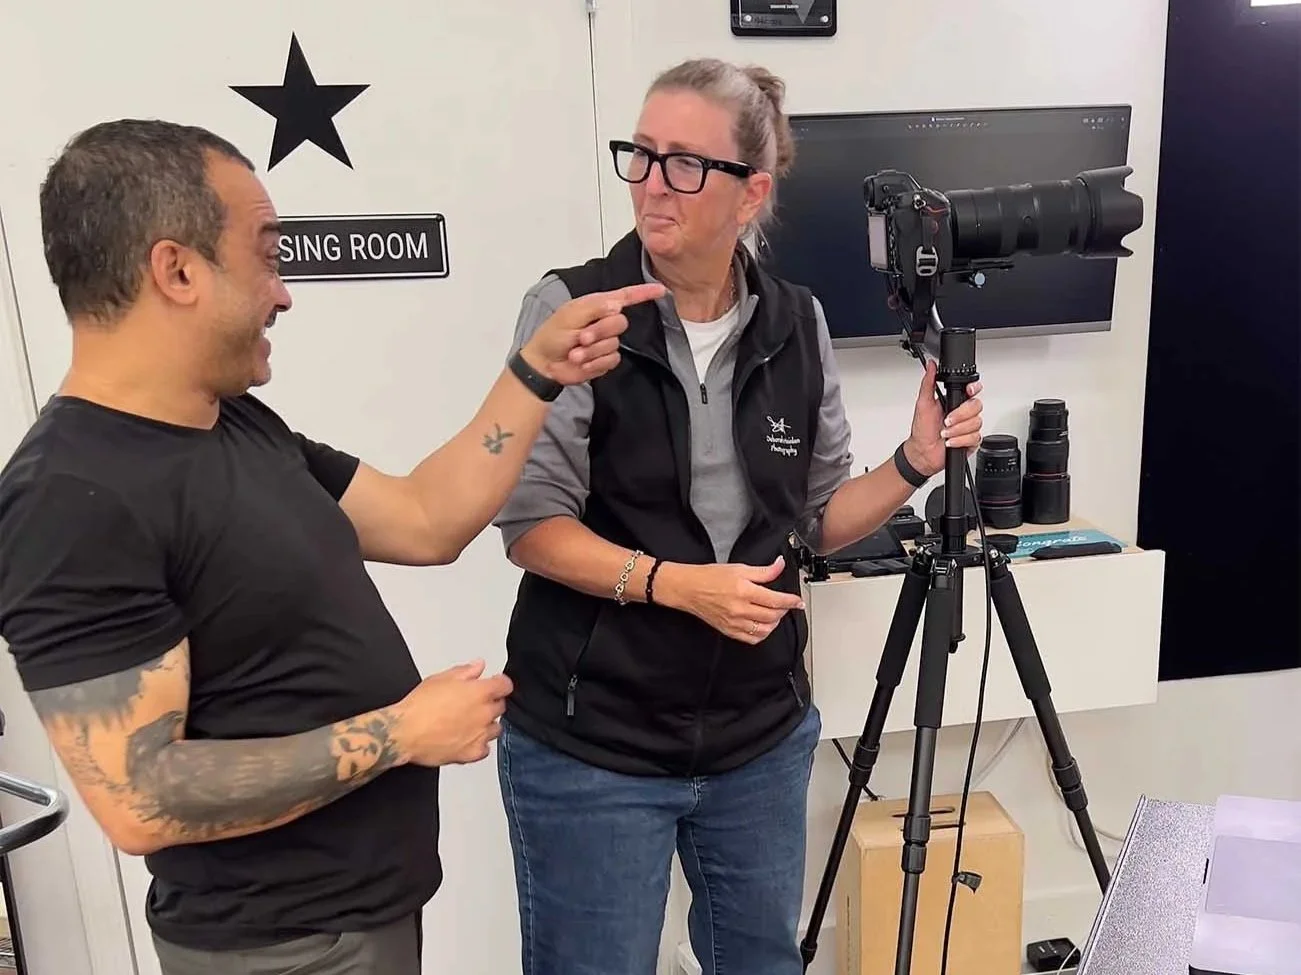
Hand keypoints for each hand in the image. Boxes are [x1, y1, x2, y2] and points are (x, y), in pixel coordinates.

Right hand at [391, 660, 512, 766]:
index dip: (500, 683)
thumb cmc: (419, 706)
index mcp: (480, 692)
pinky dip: (479, 745)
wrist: (404, 732)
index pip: (505, 685)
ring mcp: (480, 735)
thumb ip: (465, 671)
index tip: (495, 684)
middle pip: (500, 706)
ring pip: (495, 728)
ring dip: (487, 724)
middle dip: (491, 703)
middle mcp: (484, 713)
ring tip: (470, 723)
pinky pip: (485, 749)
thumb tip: (478, 666)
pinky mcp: (472, 753)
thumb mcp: (440, 678)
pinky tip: (467, 740)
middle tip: (474, 704)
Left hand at [520, 282, 666, 385]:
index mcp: (596, 306)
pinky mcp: (605, 359)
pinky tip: (580, 362)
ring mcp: (605, 342)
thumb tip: (617, 304)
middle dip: (599, 332)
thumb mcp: (569, 315)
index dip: (643, 293)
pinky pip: (611, 360)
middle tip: (580, 338)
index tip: (661, 290)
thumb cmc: (552, 336)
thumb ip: (594, 307)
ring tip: (574, 353)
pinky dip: (594, 362)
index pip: (625, 296)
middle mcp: (604, 322)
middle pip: (620, 323)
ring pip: (614, 344)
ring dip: (592, 350)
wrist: (544, 364)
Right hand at [658, 557, 804, 645]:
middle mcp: (740, 609)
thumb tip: (780, 565)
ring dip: (774, 623)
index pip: (776, 600)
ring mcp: (734, 623)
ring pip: (764, 630)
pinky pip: (752, 639)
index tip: (798, 601)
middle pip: (772, 616)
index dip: (791, 601)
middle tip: (786, 604)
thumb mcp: (739, 568)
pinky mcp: (729, 631)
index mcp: (744, 591)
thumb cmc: (709, 577)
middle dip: (784, 610)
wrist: (688, 588)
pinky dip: (762, 634)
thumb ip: (763, 571)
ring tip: (775, 614)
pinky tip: (763, 626)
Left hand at [904, 360, 983, 476]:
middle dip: (960, 415)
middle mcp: (963, 413)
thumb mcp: (923, 404)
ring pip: (976, 423)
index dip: (973, 389)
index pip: (972, 390)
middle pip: (976, 406)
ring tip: (945, 433)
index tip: (968, 391)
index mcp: (954, 401)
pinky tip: (950, 441)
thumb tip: (930, 366)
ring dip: (957, 430)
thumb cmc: (922, 430)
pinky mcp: (971, 440)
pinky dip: (960, 440)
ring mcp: (968, 427)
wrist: (922, 453)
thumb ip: (928, 383)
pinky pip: (975, 437)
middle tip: (946, 420)